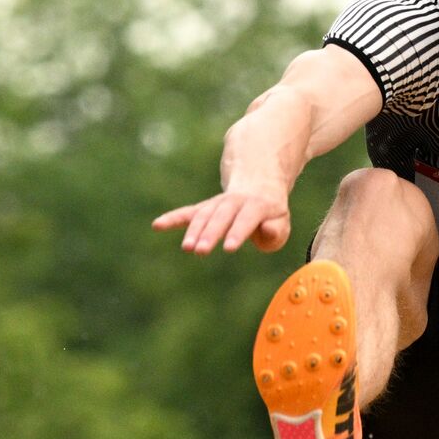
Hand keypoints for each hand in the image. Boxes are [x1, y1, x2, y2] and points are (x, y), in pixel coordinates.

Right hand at [151, 182, 290, 253]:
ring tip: (187, 248)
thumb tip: (266, 230)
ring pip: (204, 215)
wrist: (258, 188)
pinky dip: (173, 218)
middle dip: (210, 233)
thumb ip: (275, 231)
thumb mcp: (281, 223)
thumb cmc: (271, 215)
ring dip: (194, 230)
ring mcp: (218, 204)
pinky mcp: (205, 209)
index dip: (237, 232)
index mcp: (257, 205)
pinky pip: (188, 213)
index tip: (228, 248)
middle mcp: (235, 202)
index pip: (245, 219)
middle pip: (221, 216)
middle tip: (200, 251)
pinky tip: (157, 225)